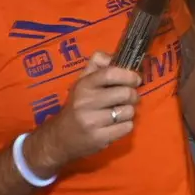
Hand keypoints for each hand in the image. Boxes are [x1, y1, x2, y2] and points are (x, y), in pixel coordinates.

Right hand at [30, 52, 139, 173]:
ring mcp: (92, 122)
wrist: (58, 138)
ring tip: (119, 112)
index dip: (129, 75)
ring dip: (129, 111)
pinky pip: (127, 127)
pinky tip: (116, 125)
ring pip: (128, 111)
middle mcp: (86, 102)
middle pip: (125, 93)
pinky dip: (126, 125)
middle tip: (129, 97)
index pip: (111, 74)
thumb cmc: (78, 104)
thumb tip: (116, 56)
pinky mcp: (99, 139)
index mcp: (84, 85)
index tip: (136, 79)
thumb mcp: (82, 80)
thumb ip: (98, 63)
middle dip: (133, 95)